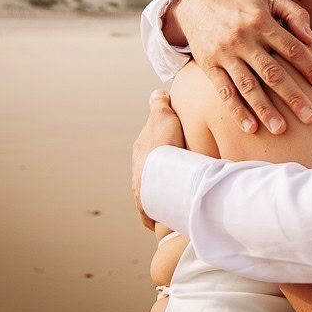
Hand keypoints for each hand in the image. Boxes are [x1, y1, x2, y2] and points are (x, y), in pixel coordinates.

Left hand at [132, 90, 185, 230]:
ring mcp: (140, 188)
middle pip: (148, 170)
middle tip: (174, 176)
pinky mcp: (145, 206)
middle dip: (157, 173)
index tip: (172, 149)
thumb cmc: (164, 144)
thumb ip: (160, 104)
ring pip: (149, 190)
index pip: (149, 145)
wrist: (159, 172)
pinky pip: (149, 211)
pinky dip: (153, 214)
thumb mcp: (163, 116)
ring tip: (172, 199)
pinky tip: (161, 219)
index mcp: (141, 148)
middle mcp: (137, 169)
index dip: (160, 145)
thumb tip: (157, 93)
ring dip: (157, 194)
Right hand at [169, 0, 311, 134]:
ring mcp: (225, 55)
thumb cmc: (242, 5)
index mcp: (262, 22)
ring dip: (265, 109)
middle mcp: (243, 39)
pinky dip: (237, 111)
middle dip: (292, 96)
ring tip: (281, 130)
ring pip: (248, 86)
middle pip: (272, 72)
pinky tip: (250, 128)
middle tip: (310, 117)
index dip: (310, 68)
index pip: (291, 49)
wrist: (197, 4)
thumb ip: (294, 14)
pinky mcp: (210, 67)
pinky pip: (224, 92)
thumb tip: (311, 38)